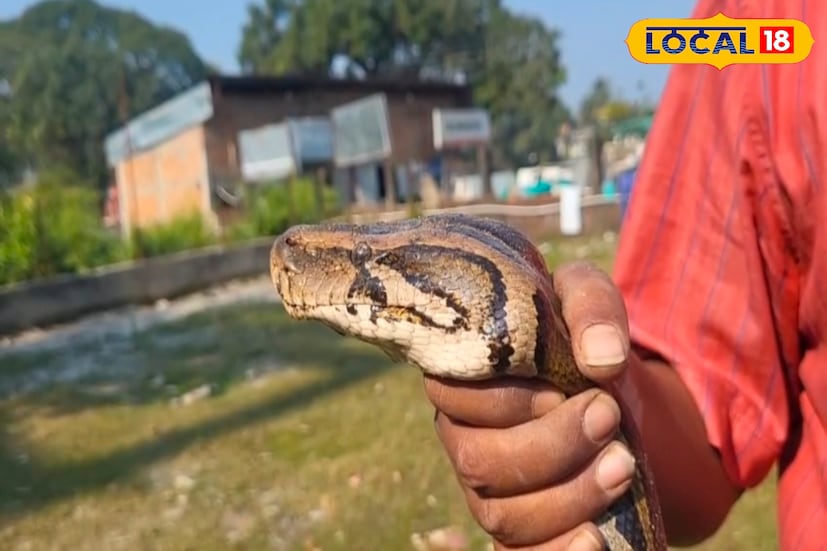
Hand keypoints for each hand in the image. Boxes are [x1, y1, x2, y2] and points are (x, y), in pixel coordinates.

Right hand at [422, 261, 634, 549]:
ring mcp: (488, 490)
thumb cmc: (578, 337)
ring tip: (624, 466)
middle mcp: (464, 439)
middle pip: (480, 463)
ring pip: (503, 516)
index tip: (570, 389)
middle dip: (551, 447)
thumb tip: (601, 358)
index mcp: (463, 381)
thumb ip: (590, 307)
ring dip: (568, 497)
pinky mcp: (520, 528)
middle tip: (609, 417)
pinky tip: (596, 540)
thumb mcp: (585, 300)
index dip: (508, 401)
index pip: (453, 397)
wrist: (609, 389)